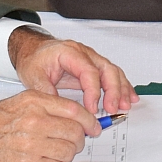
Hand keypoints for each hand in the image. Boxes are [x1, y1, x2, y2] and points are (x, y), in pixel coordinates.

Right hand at [0, 90, 98, 161]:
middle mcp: (35, 121)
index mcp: (34, 102)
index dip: (90, 121)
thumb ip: (48, 106)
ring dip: (66, 155)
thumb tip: (78, 117)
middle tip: (72, 142)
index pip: (75, 111)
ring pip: (68, 152)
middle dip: (78, 140)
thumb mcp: (20, 102)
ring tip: (53, 152)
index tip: (95, 128)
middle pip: (75, 133)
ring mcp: (30, 145)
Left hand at [8, 26, 137, 115]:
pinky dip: (122, 86)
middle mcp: (84, 53)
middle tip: (113, 108)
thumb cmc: (34, 60)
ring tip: (125, 105)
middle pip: (106, 69)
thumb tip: (60, 110)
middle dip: (113, 90)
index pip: (88, 71)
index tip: (93, 108)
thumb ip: (47, 92)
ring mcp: (91, 59)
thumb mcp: (34, 76)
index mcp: (70, 52)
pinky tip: (129, 97)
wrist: (32, 51)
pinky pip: (112, 75)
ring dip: (121, 89)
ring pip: (113, 71)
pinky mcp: (93, 67)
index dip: (93, 91)